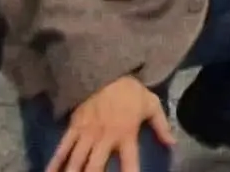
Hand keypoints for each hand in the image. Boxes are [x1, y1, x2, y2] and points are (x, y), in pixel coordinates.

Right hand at [43, 75, 175, 171]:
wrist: (105, 68)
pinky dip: (56, 162)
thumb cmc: (130, 90)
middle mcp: (105, 137)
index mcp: (126, 134)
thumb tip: (173, 144)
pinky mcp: (73, 127)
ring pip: (77, 160)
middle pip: (95, 166)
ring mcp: (86, 133)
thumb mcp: (152, 104)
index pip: (130, 162)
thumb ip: (162, 126)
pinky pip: (63, 148)